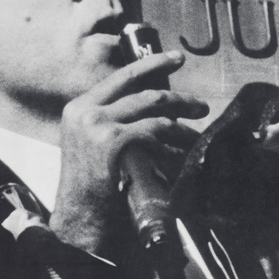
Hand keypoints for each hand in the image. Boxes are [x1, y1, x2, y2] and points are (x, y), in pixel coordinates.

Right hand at [49, 50, 208, 252]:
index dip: (153, 64)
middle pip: (144, 92)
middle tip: (200, 104)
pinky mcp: (115, 142)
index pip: (121, 77)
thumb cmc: (89, 188)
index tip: (175, 59)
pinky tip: (185, 152)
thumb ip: (111, 121)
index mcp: (80, 108)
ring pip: (156, 112)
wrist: (79, 220)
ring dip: (183, 124)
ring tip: (197, 133)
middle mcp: (88, 112)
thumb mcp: (88, 144)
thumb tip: (151, 108)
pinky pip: (157, 134)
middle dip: (180, 97)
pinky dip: (175, 143)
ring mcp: (100, 126)